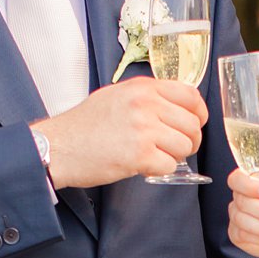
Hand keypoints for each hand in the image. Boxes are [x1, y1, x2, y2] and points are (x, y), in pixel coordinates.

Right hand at [38, 73, 207, 187]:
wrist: (60, 146)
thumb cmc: (85, 124)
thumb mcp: (117, 95)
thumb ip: (147, 97)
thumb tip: (176, 107)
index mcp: (143, 88)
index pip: (191, 95)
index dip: (198, 113)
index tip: (194, 123)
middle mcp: (146, 104)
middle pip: (192, 124)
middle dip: (189, 140)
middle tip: (176, 147)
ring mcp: (144, 129)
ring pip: (185, 146)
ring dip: (175, 156)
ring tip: (157, 156)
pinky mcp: (139, 155)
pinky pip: (170, 165)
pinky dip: (161, 169)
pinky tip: (144, 165)